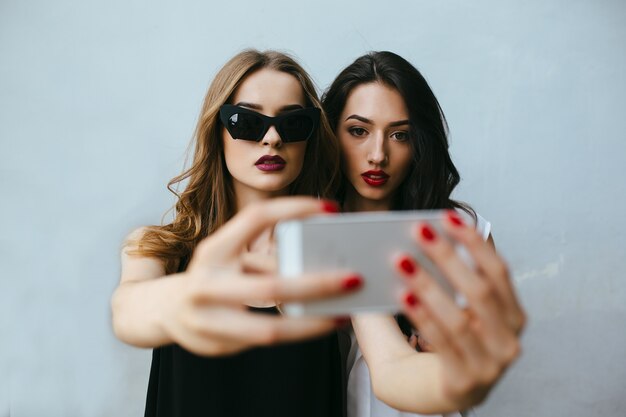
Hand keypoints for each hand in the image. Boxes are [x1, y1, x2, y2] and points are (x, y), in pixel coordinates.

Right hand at [160, 197, 361, 355]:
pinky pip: (264, 340)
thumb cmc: (213, 276)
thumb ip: (266, 259)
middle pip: (270, 286)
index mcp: (214, 249)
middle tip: (353, 278)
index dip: (294, 208)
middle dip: (316, 284)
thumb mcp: (231, 258)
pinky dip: (295, 333)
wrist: (166, 310)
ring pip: (269, 329)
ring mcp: (206, 319)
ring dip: (311, 324)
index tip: (330, 208)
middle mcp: (206, 282)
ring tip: (342, 315)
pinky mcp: (214, 346)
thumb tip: (320, 263)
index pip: (256, 218)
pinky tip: (317, 326)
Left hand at [396, 210, 524, 406]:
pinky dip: (423, 315)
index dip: (475, 241)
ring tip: (400, 260)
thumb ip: (436, 272)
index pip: (498, 271)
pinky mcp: (464, 382)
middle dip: (448, 256)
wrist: (420, 391)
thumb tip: (409, 232)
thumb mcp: (443, 304)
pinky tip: (403, 295)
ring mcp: (490, 365)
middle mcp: (508, 339)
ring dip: (429, 284)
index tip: (448, 216)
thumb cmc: (433, 341)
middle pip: (481, 290)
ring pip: (460, 318)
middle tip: (418, 231)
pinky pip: (443, 343)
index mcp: (509, 314)